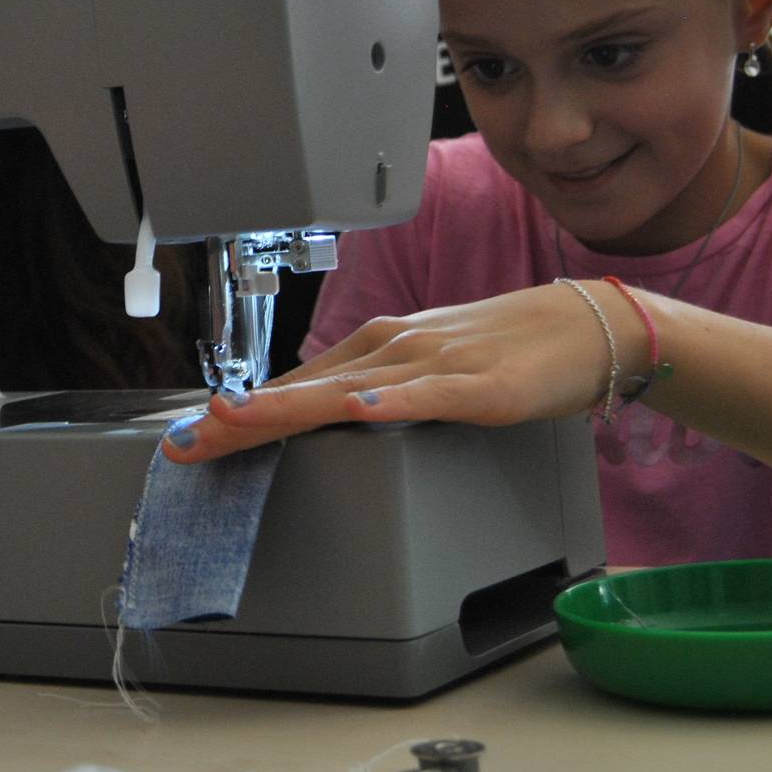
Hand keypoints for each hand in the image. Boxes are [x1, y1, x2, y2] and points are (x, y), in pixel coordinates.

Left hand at [160, 282, 635, 462]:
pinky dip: (390, 401)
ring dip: (287, 407)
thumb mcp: (425, 370)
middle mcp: (393, 348)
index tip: (190, 436)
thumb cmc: (507, 351)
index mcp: (377, 347)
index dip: (240, 413)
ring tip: (237, 421)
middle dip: (239, 418)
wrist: (584, 329)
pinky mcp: (477, 387)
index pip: (294, 385)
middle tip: (186, 442)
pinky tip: (360, 408)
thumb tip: (324, 412)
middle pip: (302, 390)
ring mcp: (432, 365)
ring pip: (345, 390)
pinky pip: (426, 396)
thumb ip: (375, 388)